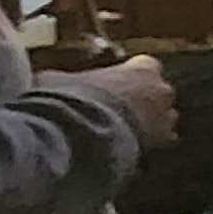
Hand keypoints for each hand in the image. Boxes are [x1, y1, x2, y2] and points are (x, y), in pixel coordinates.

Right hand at [58, 54, 179, 150]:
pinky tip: (125, 148)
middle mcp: (161, 89)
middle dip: (141, 99)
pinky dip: (146, 143)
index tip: (114, 82)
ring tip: (120, 131)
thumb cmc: (71, 99)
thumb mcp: (57, 80)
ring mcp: (166, 117)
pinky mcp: (163, 142)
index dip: (128, 75)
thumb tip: (47, 80)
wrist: (84, 134)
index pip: (144, 65)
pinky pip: (159, 141)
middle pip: (156, 92)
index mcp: (142, 67)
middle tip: (116, 109)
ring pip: (163, 118)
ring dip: (147, 122)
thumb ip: (65, 79)